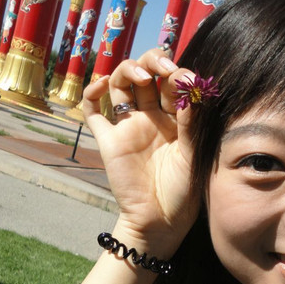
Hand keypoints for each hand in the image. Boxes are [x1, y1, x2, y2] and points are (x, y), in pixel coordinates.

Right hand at [83, 49, 199, 255]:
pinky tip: (102, 85)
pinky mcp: (108, 140)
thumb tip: (189, 85)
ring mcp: (128, 127)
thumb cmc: (184, 191)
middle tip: (164, 67)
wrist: (161, 221)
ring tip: (142, 76)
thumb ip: (189, 122)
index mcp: (175, 119)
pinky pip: (92, 111)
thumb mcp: (192, 154)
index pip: (172, 83)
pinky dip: (92, 92)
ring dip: (128, 70)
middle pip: (146, 74)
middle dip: (154, 62)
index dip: (179, 74)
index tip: (189, 80)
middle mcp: (151, 117)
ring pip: (120, 84)